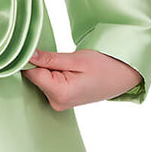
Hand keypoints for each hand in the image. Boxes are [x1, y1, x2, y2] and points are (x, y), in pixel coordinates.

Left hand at [22, 48, 141, 109]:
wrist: (123, 77)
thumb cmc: (105, 67)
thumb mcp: (77, 59)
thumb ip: (49, 59)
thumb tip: (27, 55)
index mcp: (60, 93)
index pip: (31, 74)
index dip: (30, 59)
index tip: (35, 48)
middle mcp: (57, 103)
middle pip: (34, 78)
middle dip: (40, 64)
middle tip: (58, 56)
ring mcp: (58, 103)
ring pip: (40, 80)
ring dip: (47, 69)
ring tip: (65, 64)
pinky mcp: (61, 100)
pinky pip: (47, 84)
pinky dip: (52, 74)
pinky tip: (64, 70)